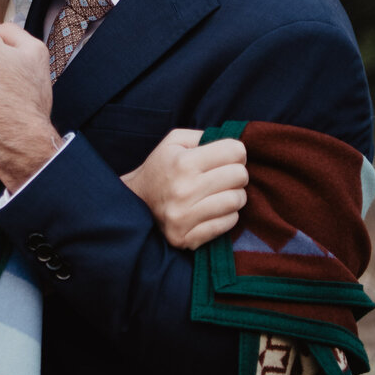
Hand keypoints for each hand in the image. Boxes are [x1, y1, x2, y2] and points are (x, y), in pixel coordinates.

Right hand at [122, 129, 247, 251]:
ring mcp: (184, 216)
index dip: (236, 152)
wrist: (134, 203)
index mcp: (183, 163)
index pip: (235, 151)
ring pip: (236, 201)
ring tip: (222, 193)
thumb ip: (203, 136)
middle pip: (240, 176)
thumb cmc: (160, 168)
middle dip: (237, 173)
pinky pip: (227, 224)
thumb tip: (235, 144)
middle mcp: (184, 190)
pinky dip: (227, 216)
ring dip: (235, 196)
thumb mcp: (175, 142)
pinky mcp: (185, 238)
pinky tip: (215, 211)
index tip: (228, 157)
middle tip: (226, 176)